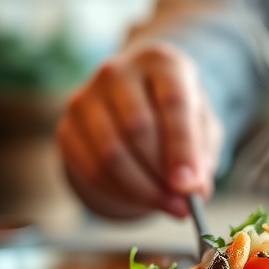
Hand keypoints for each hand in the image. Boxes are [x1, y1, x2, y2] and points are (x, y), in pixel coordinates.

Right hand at [56, 41, 222, 219]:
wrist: (136, 99)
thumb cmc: (174, 114)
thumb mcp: (201, 124)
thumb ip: (201, 154)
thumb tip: (194, 190)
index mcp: (160, 62)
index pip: (172, 103)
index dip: (182, 148)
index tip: (191, 187)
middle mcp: (117, 72)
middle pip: (137, 128)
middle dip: (161, 175)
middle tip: (182, 206)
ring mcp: (86, 98)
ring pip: (110, 153)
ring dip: (140, 190)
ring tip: (166, 205)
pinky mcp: (67, 127)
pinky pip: (90, 170)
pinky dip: (118, 193)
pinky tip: (140, 200)